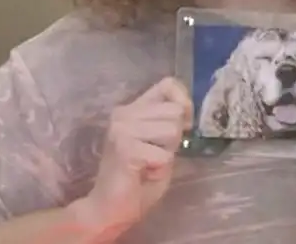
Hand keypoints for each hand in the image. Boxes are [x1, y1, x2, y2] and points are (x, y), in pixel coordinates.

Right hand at [69, 77, 192, 236]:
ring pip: (172, 131)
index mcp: (133, 107)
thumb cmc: (139, 178)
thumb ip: (171, 121)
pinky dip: (159, 170)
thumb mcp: (162, 142)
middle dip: (175, 138)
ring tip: (148, 163)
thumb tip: (186, 109)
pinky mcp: (125, 147)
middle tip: (155, 154)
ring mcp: (122, 128)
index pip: (169, 84)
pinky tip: (142, 174)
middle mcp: (125, 113)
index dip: (184, 102)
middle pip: (176, 111)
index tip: (184, 124)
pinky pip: (164, 156)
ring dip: (167, 154)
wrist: (109, 210)